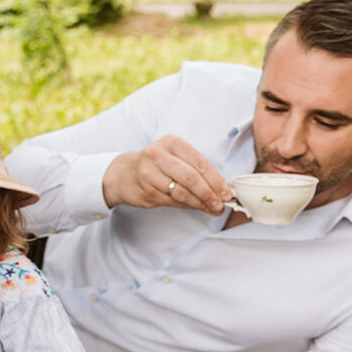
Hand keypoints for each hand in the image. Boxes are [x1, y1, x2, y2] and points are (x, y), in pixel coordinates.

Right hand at [100, 135, 229, 213]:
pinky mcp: (146, 190)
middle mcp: (158, 154)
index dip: (215, 179)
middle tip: (221, 204)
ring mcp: (150, 173)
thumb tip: (221, 188)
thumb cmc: (156, 165)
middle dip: (209, 193)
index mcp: (171, 142)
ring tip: (212, 208)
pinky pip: (173, 201)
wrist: (124, 174)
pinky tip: (196, 207)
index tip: (227, 192)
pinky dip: (188, 206)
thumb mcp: (174, 157)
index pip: (199, 162)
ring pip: (182, 192)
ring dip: (200, 203)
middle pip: (191, 177)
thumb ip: (196, 169)